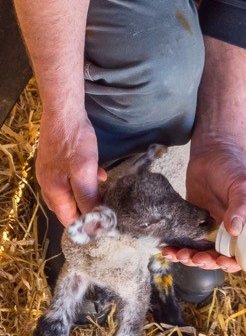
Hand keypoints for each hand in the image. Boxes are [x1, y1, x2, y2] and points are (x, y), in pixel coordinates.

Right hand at [36, 112, 106, 226]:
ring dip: (88, 193)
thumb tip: (94, 219)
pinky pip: (71, 178)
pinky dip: (85, 179)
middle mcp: (49, 185)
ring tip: (105, 190)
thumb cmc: (74, 141)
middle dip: (87, 208)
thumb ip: (87, 196)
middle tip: (108, 206)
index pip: (69, 219)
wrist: (64, 112)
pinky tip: (99, 173)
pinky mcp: (57, 161)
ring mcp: (51, 172)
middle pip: (69, 207)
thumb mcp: (84, 171)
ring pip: (71, 192)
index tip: (105, 222)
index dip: (86, 224)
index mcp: (54, 191)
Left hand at [162, 136, 245, 271]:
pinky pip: (186, 240)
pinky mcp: (192, 220)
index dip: (229, 263)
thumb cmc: (231, 167)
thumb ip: (241, 207)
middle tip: (191, 257)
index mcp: (243, 227)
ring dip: (188, 258)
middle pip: (216, 257)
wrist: (211, 151)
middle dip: (203, 262)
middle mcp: (227, 231)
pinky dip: (177, 248)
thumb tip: (235, 230)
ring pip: (199, 252)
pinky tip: (167, 249)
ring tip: (176, 254)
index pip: (239, 254)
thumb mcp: (240, 186)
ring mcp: (208, 226)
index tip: (219, 262)